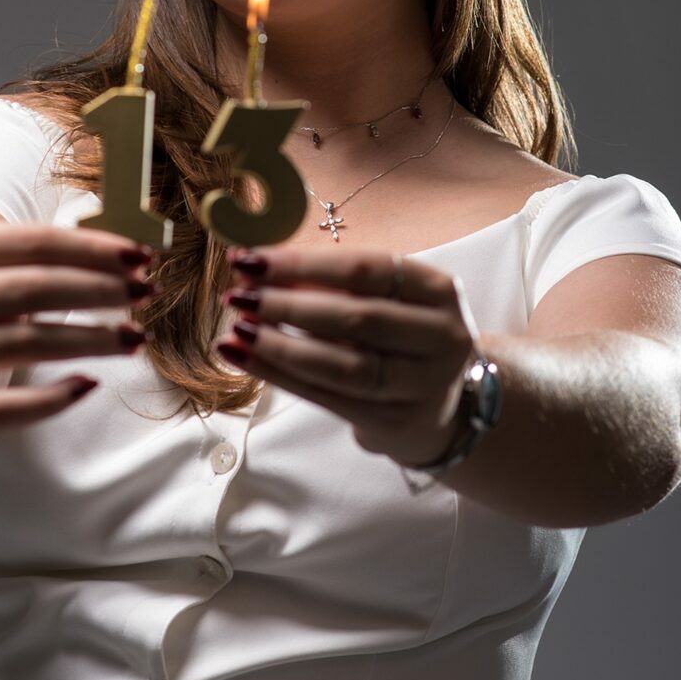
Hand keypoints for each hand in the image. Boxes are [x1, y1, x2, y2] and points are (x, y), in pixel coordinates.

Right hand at [0, 223, 154, 437]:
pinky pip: (0, 410)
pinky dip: (49, 400)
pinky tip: (89, 385)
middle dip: (98, 289)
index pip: (31, 244)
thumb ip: (37, 256)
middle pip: (31, 289)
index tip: (141, 256)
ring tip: (136, 337)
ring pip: (23, 345)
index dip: (92, 249)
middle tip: (146, 292)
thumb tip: (126, 255)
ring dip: (90, 340)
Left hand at [216, 247, 475, 466]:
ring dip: (280, 345)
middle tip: (238, 294)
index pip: (366, 269)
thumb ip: (328, 283)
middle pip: (356, 317)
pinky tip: (244, 357)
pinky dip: (279, 375)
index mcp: (439, 289)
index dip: (304, 264)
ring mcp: (424, 385)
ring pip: (342, 365)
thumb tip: (254, 262)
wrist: (436, 408)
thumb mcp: (381, 301)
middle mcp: (442, 336)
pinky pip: (327, 398)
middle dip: (288, 304)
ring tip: (238, 329)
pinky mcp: (395, 421)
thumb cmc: (397, 339)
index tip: (251, 258)